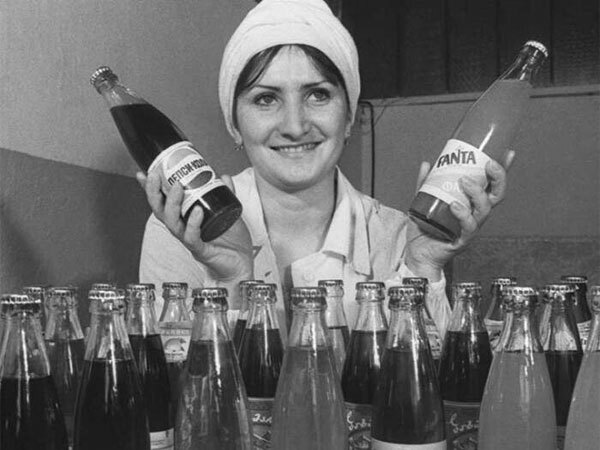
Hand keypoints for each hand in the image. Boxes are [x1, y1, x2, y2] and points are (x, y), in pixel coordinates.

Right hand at [136, 170, 252, 282]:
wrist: (242, 266)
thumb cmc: (232, 243)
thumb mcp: (229, 212)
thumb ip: (225, 195)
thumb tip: (222, 176)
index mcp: (185, 220)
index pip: (163, 203)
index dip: (152, 189)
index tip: (146, 172)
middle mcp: (183, 229)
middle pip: (160, 212)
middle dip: (154, 192)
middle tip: (156, 175)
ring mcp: (190, 240)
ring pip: (172, 223)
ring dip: (172, 204)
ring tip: (177, 187)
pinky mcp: (201, 250)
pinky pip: (192, 238)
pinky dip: (193, 224)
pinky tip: (197, 211)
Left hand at [404, 151, 514, 279]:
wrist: (417, 254)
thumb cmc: (425, 229)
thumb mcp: (424, 201)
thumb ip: (425, 184)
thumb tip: (427, 163)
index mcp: (472, 204)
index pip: (492, 186)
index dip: (502, 171)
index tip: (508, 153)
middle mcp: (476, 215)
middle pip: (496, 196)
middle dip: (498, 178)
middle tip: (488, 164)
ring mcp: (470, 228)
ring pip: (484, 210)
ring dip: (478, 194)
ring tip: (465, 181)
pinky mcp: (462, 240)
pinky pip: (468, 227)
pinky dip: (463, 215)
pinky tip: (455, 206)